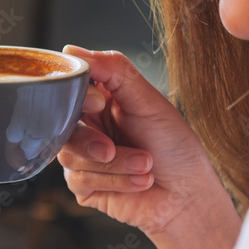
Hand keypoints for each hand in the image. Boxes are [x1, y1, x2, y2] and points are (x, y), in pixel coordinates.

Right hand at [57, 46, 232, 236]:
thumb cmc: (176, 148)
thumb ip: (113, 70)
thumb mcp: (148, 101)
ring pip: (69, 155)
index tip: (100, 104)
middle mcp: (88, 127)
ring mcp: (83, 158)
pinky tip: (138, 182)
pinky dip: (114, 181)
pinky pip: (79, 180)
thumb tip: (72, 52)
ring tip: (145, 165)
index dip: (78, 97)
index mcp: (101, 101)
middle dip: (92, 140)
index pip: (69, 88)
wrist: (187, 196)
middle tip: (114, 147)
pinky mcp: (83, 186)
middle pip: (60, 125)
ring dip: (114, 164)